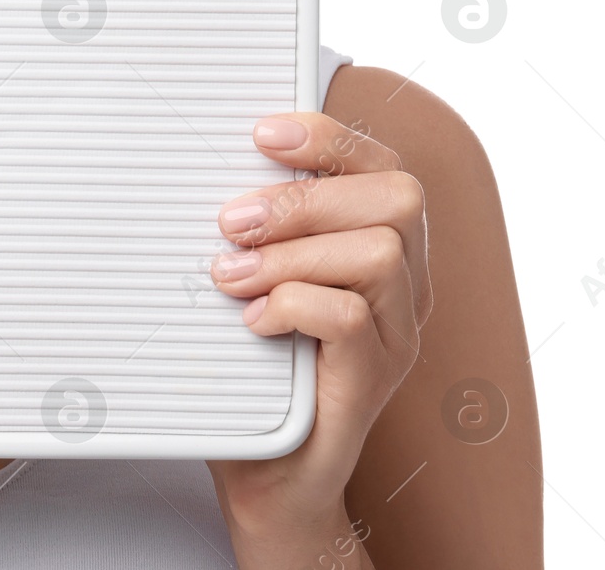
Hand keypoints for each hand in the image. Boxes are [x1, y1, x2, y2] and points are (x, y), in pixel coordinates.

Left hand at [205, 112, 429, 564]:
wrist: (267, 471)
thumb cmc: (254, 362)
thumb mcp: (253, 274)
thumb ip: (252, 223)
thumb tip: (201, 159)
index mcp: (381, 245)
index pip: (382, 166)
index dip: (330, 137)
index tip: (262, 133)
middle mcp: (404, 286)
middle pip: (395, 199)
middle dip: (302, 198)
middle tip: (232, 223)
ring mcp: (397, 334)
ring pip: (377, 253)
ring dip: (290, 254)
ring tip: (232, 276)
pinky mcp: (375, 379)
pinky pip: (352, 318)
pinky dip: (292, 305)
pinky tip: (253, 320)